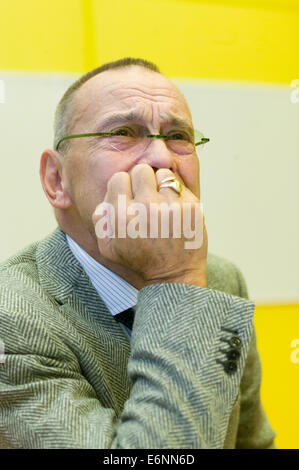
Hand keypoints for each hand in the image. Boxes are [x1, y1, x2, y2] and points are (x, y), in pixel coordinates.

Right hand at [92, 164, 207, 286]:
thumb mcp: (108, 246)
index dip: (124, 187)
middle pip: (141, 170)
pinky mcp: (191, 207)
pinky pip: (180, 185)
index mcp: (123, 217)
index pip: (119, 178)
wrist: (173, 276)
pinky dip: (176, 194)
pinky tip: (174, 210)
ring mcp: (171, 207)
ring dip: (160, 186)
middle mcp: (147, 208)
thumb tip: (107, 195)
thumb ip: (100, 218)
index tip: (129, 198)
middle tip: (145, 197)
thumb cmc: (139, 260)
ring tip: (161, 203)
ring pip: (162, 174)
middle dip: (141, 182)